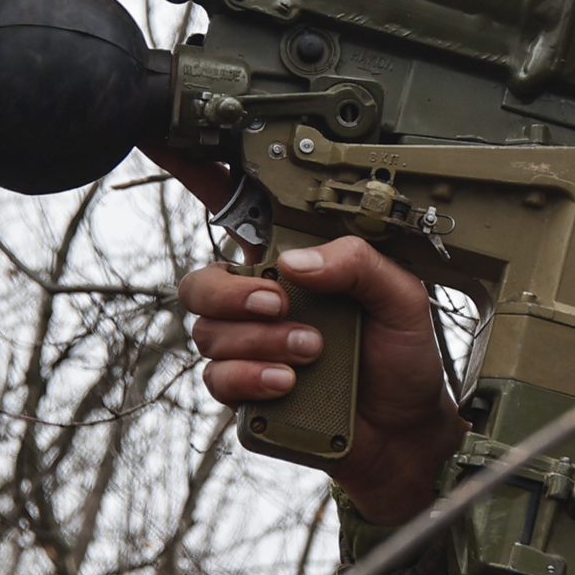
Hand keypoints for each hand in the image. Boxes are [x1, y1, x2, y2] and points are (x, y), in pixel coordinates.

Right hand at [153, 149, 468, 524]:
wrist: (408, 433)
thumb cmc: (404, 359)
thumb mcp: (401, 297)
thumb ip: (359, 264)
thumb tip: (296, 262)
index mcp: (295, 266)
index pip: (237, 214)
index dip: (197, 176)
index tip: (166, 140)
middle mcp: (263, 304)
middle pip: (202, 284)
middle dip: (232, 294)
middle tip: (280, 306)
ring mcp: (250, 349)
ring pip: (208, 334)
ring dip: (259, 342)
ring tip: (311, 352)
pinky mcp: (246, 393)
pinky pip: (217, 380)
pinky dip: (249, 379)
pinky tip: (287, 382)